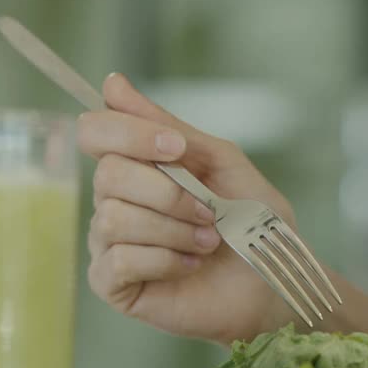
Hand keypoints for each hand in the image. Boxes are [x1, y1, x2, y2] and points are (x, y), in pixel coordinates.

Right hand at [77, 73, 295, 344]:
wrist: (272, 281)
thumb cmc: (250, 221)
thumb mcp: (220, 163)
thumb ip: (169, 128)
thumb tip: (112, 84)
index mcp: (136, 165)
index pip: (95, 131)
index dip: (130, 133)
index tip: (178, 149)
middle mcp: (114, 200)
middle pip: (107, 174)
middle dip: (168, 192)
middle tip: (209, 212)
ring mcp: (109, 243)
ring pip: (113, 218)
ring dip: (173, 229)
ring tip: (209, 242)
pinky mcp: (113, 284)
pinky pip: (119, 260)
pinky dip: (165, 259)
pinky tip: (190, 265)